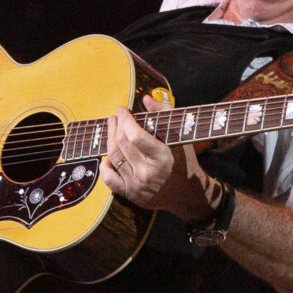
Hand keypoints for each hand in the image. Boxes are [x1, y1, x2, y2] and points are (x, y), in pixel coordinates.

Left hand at [99, 95, 216, 221]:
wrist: (187, 194)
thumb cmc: (184, 161)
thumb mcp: (180, 136)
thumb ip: (164, 113)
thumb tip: (146, 98)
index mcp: (162, 158)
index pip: (135, 136)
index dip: (125, 120)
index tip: (122, 110)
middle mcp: (148, 173)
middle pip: (122, 144)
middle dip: (116, 126)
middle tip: (116, 116)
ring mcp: (137, 185)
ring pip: (113, 157)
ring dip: (110, 139)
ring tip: (112, 127)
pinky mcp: (129, 194)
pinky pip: (108, 178)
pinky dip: (105, 165)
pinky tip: (108, 156)